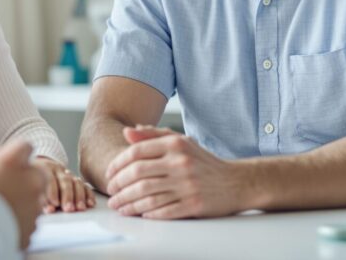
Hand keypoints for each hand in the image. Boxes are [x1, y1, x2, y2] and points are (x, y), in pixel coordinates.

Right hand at [0, 126, 45, 248]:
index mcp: (9, 163)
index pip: (25, 146)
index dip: (14, 153)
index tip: (2, 162)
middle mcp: (27, 181)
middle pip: (37, 171)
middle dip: (24, 175)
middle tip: (1, 186)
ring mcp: (33, 206)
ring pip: (36, 195)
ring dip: (24, 197)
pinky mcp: (33, 228)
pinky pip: (32, 218)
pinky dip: (22, 218)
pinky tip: (2, 222)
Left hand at [33, 157, 95, 212]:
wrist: (41, 167)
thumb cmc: (34, 181)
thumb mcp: (32, 185)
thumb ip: (39, 197)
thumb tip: (46, 209)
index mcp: (45, 168)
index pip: (50, 179)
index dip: (52, 191)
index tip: (54, 203)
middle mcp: (58, 170)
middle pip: (65, 181)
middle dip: (68, 196)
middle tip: (68, 208)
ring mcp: (69, 174)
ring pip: (76, 183)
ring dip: (79, 197)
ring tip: (80, 208)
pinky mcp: (76, 180)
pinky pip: (85, 186)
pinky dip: (88, 195)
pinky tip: (90, 203)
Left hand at [104, 125, 248, 219]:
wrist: (236, 182)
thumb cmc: (203, 162)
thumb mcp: (181, 142)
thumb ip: (153, 135)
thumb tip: (127, 132)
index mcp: (176, 145)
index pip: (137, 152)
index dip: (117, 164)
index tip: (108, 174)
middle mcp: (181, 163)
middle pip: (138, 174)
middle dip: (118, 185)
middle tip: (110, 192)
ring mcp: (187, 185)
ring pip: (147, 194)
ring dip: (127, 202)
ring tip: (118, 206)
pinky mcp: (193, 205)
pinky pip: (163, 210)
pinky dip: (147, 212)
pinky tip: (138, 213)